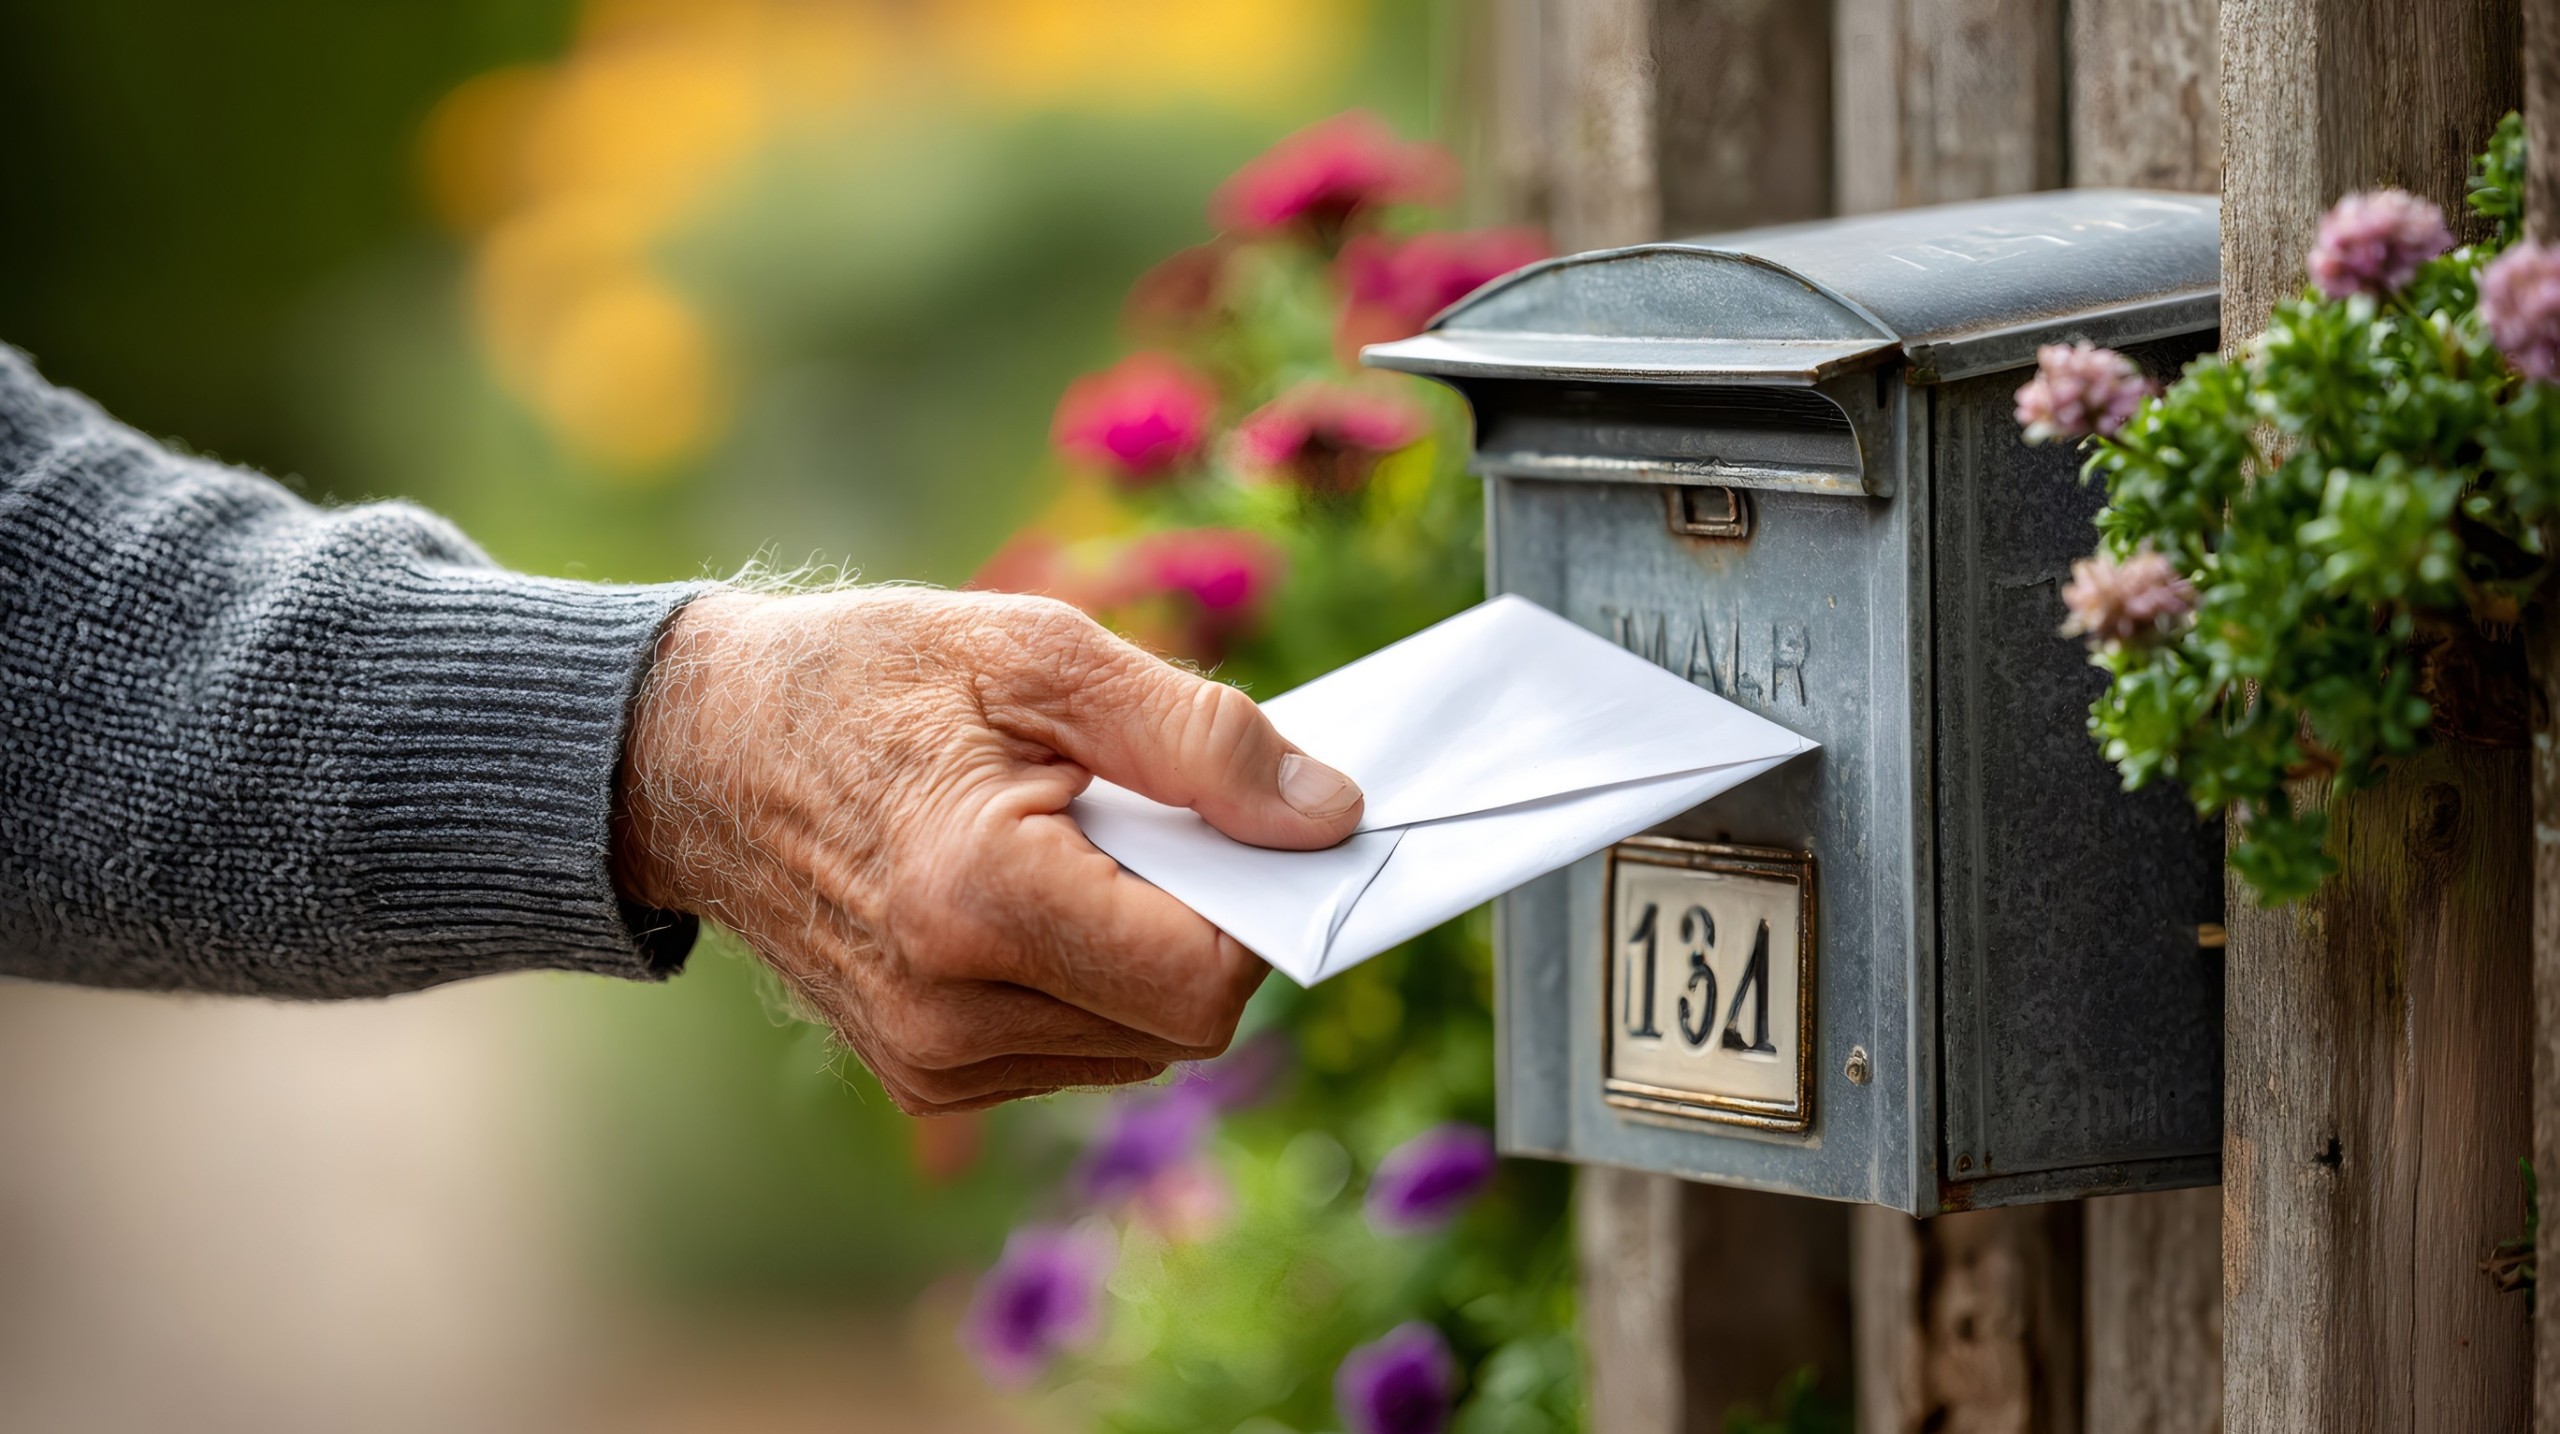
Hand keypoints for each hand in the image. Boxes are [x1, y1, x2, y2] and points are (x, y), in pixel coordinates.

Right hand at [610, 588, 1363, 1113]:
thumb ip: (1199, 740)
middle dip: (1203, 921)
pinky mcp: (925, 1076)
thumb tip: (1330, 817)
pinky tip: (1029, 895)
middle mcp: (953, 1008)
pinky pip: (1081, 1050)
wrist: (696, 752)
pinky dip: (1090, 977)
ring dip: (1144, 951)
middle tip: (1140, 816)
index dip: (1257, 898)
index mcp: (982, 898)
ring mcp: (933, 1060)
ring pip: (1142, 1043)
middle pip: (1188, 1021)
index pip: (1210, 976)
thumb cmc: (870, 679)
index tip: (1234, 817)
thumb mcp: (1041, 652)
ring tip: (1067, 847)